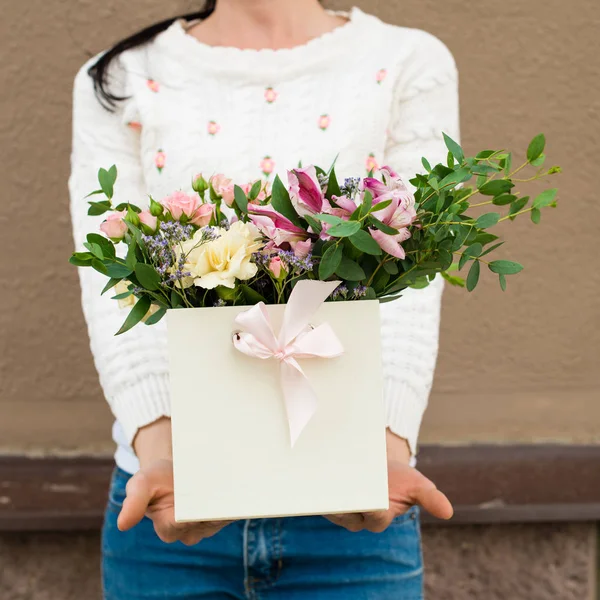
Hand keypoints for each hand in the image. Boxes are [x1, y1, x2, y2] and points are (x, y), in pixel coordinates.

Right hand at [117, 418, 231, 544]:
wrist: (176, 470)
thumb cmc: (157, 478)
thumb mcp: (141, 483)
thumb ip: (133, 502)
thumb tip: (122, 524)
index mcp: (168, 527)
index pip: (180, 524)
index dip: (187, 511)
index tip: (190, 497)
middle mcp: (190, 531)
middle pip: (203, 521)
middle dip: (208, 504)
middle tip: (213, 486)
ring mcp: (209, 525)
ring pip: (220, 517)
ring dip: (223, 500)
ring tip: (224, 481)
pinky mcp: (223, 516)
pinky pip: (231, 511)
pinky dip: (233, 499)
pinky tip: (234, 485)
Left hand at [326, 430, 452, 532]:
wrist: (376, 463)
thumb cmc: (398, 478)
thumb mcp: (417, 484)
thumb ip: (430, 498)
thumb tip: (448, 512)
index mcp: (379, 516)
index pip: (375, 517)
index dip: (374, 510)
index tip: (375, 500)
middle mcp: (357, 516)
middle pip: (349, 513)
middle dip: (347, 502)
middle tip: (344, 488)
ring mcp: (339, 507)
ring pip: (332, 505)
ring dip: (328, 495)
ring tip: (326, 480)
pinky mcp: (325, 498)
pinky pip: (319, 496)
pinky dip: (317, 488)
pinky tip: (316, 474)